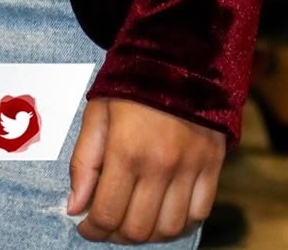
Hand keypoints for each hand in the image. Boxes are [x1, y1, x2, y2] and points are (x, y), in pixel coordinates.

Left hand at [68, 97, 223, 241]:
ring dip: (148, 233)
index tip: (85, 227)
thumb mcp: (97, 113)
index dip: (93, 229)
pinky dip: (180, 222)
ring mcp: (190, 167)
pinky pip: (199, 214)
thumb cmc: (131, 83)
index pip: (108, 213)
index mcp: (127, 150)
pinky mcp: (212, 165)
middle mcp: (160, 164)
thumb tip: (75, 207)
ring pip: (169, 228)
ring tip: (134, 218)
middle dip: (116, 234)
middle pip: (138, 228)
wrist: (178, 56)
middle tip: (107, 224)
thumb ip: (84, 162)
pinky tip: (163, 210)